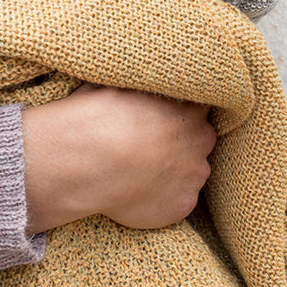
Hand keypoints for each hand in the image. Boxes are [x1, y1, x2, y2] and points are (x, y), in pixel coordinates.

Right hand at [22, 84, 215, 232]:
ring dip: (172, 172)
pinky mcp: (183, 205)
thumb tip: (136, 81)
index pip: (197, 105)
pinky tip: (136, 194)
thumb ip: (140, 88)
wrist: (86, 161)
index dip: (179, 111)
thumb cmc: (96, 116)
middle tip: (148, 147)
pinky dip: (161, 200)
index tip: (161, 117)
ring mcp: (194, 174)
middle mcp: (200, 138)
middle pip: (199, 139)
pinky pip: (176, 202)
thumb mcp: (117, 86)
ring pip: (190, 172)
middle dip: (180, 142)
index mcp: (188, 105)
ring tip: (137, 174)